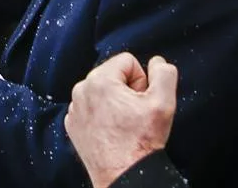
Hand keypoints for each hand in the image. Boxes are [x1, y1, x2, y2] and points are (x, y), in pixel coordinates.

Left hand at [64, 53, 177, 187]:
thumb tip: (157, 61)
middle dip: (127, 90)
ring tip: (123, 124)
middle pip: (113, 75)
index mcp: (100, 79)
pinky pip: (90, 107)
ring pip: (102, 91)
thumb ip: (164, 74)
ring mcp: (74, 107)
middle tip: (134, 114)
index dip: (141, 81)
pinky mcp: (73, 123)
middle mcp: (81, 89)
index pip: (128, 61)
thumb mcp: (163, 103)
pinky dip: (102, 115)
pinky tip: (111, 131)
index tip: (141, 101)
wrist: (124, 176)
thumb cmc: (141, 142)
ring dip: (114, 102)